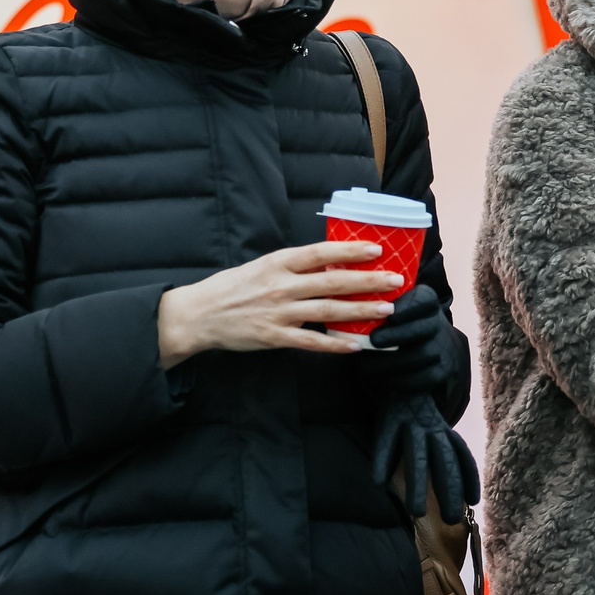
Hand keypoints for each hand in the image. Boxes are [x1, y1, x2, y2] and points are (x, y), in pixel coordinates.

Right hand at [157, 240, 400, 366]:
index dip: (350, 251)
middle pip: (332, 281)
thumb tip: (329, 263)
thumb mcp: (262, 266)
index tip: (376, 249)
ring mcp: (279, 313)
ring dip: (360, 310)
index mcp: (277, 263)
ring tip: (386, 309)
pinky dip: (335, 344)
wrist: (199, 315)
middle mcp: (281, 286)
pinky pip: (311, 342)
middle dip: (367, 281)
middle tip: (394, 280)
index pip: (320, 253)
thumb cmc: (232, 287)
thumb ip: (292, 266)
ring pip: (328, 311)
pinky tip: (356, 345)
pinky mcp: (274, 337)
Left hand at [364, 282, 452, 394]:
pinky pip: (424, 377)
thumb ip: (375, 306)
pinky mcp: (443, 370)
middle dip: (396, 335)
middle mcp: (438, 322)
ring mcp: (443, 348)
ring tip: (368, 364)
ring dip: (392, 361)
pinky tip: (383, 379)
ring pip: (421, 354)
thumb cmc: (398, 325)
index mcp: (426, 302)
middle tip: (373, 340)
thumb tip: (352, 308)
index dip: (406, 307)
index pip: (422, 299)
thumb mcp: (392, 309)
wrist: (429, 348)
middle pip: (422, 328)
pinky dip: (401, 380)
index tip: (389, 315)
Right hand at [373, 394, 478, 518]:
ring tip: (416, 512)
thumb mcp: (433, 430)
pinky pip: (386, 444)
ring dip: (418, 485)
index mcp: (444, 432)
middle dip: (449, 490)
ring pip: (417, 456)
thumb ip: (442, 453)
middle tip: (450, 520)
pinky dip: (383, 463)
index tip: (473, 502)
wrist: (398, 376)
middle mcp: (432, 428)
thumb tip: (453, 489)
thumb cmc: (416, 414)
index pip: (462, 456)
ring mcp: (411, 424)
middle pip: (444, 461)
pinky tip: (379, 484)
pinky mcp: (389, 420)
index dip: (469, 477)